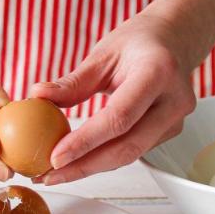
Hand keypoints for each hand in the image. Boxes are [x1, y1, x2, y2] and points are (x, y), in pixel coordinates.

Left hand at [30, 12, 196, 184]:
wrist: (176, 39)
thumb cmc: (139, 42)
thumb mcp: (104, 53)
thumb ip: (74, 82)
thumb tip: (37, 96)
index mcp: (157, 72)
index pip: (119, 117)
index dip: (86, 141)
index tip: (55, 157)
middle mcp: (174, 99)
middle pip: (128, 146)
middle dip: (85, 166)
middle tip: (49, 175)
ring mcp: (176, 119)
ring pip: (131, 154)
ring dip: (92, 167)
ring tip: (56, 172)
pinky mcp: (171, 131)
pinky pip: (135, 150)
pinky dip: (105, 158)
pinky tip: (80, 161)